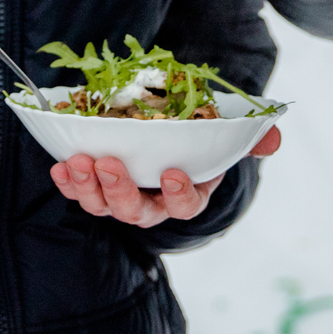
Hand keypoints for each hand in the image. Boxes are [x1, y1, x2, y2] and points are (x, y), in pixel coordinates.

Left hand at [49, 127, 282, 228]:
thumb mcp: (228, 130)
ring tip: (77, 163)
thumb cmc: (201, 131)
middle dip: (120, 192)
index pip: (186, 205)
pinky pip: (80, 191)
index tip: (171, 173)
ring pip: (104, 205)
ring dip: (88, 187)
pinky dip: (68, 182)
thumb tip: (273, 139)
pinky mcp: (96, 184)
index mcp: (189, 192)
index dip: (178, 194)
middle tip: (108, 165)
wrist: (170, 122)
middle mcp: (154, 201)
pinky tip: (59, 166)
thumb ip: (251, 136)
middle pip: (137, 212)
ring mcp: (122, 195)